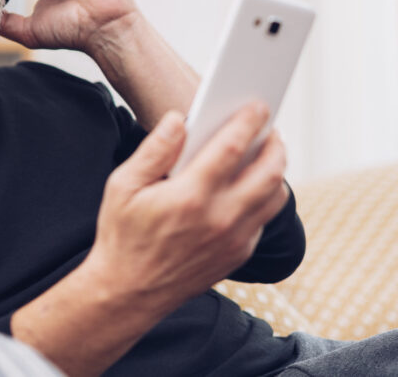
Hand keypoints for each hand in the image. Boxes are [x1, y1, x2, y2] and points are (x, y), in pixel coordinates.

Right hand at [83, 104, 289, 318]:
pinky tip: (250, 184)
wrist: (128, 292)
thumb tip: (179, 120)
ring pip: (274, 196)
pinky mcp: (237, 255)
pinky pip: (263, 219)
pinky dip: (264, 196)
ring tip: (265, 152)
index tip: (257, 106)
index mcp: (190, 196)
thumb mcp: (123, 186)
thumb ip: (154, 150)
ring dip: (275, 169)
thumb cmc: (122, 235)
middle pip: (269, 171)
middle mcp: (219, 219)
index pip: (232, 148)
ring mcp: (233, 240)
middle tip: (268, 127)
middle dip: (274, 143)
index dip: (249, 121)